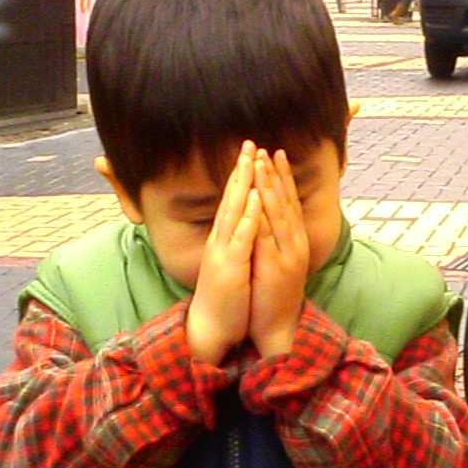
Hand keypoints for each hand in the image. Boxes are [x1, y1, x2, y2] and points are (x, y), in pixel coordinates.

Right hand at [186, 143, 260, 365]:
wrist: (211, 324)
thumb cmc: (225, 294)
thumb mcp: (232, 261)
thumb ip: (236, 240)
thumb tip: (243, 224)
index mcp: (223, 238)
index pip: (232, 200)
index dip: (241, 176)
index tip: (249, 152)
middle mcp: (221, 239)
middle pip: (231, 198)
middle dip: (241, 170)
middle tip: (249, 142)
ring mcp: (224, 251)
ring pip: (234, 211)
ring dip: (243, 185)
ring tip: (252, 159)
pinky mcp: (231, 266)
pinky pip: (241, 237)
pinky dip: (249, 216)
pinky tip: (256, 198)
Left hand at [248, 148, 309, 359]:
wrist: (279, 325)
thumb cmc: (276, 293)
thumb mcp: (281, 259)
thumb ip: (279, 237)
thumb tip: (274, 215)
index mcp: (295, 240)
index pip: (289, 201)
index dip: (282, 176)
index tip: (275, 153)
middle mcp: (295, 243)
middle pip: (284, 202)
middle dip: (274, 174)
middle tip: (266, 148)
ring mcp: (286, 254)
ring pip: (277, 214)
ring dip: (269, 188)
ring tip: (261, 165)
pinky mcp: (275, 267)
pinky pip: (266, 237)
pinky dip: (261, 216)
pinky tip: (255, 199)